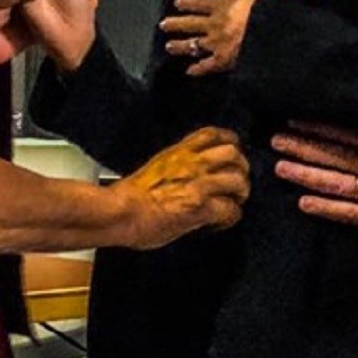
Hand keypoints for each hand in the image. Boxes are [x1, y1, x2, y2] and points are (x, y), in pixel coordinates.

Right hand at [115, 127, 250, 248]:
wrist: (117, 213)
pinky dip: (231, 217)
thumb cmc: (128, 197)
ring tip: (233, 202)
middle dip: (241, 169)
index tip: (233, 152)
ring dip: (240, 193)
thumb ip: (177, 166)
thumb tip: (192, 177)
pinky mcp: (200, 207)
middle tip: (236, 184)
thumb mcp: (156, 167)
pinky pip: (230, 209)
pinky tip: (221, 222)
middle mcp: (191, 164)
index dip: (230, 143)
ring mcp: (197, 184)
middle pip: (233, 153)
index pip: (213, 134)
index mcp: (178, 152)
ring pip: (237, 179)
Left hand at [159, 0, 264, 76]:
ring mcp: (216, 43)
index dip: (188, 3)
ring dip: (180, 46)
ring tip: (169, 46)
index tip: (177, 3)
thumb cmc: (262, 8)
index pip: (200, 3)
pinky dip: (198, 69)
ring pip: (194, 45)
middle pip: (191, 24)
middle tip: (163, 25)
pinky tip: (189, 72)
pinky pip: (207, 65)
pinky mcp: (222, 59)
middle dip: (176, 24)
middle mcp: (214, 24)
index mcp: (221, 6)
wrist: (268, 29)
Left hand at [271, 121, 357, 243]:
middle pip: (332, 154)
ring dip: (305, 173)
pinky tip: (303, 204)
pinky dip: (325, 208)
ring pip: (334, 181)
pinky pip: (349, 213)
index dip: (316, 126)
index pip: (344, 133)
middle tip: (274, 141)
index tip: (293, 119)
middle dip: (301, 146)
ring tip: (279, 168)